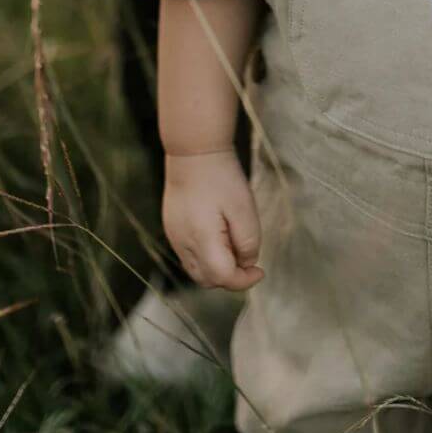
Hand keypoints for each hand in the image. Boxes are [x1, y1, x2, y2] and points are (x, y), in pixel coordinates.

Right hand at [162, 148, 263, 289]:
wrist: (193, 151)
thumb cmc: (222, 177)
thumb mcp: (244, 209)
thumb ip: (248, 241)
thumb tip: (247, 262)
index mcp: (201, 239)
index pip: (222, 278)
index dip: (244, 281)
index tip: (260, 271)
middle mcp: (182, 243)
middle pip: (207, 280)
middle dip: (231, 277)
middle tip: (249, 259)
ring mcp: (174, 237)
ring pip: (196, 270)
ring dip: (218, 269)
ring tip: (235, 246)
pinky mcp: (171, 228)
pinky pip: (189, 255)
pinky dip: (206, 257)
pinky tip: (220, 236)